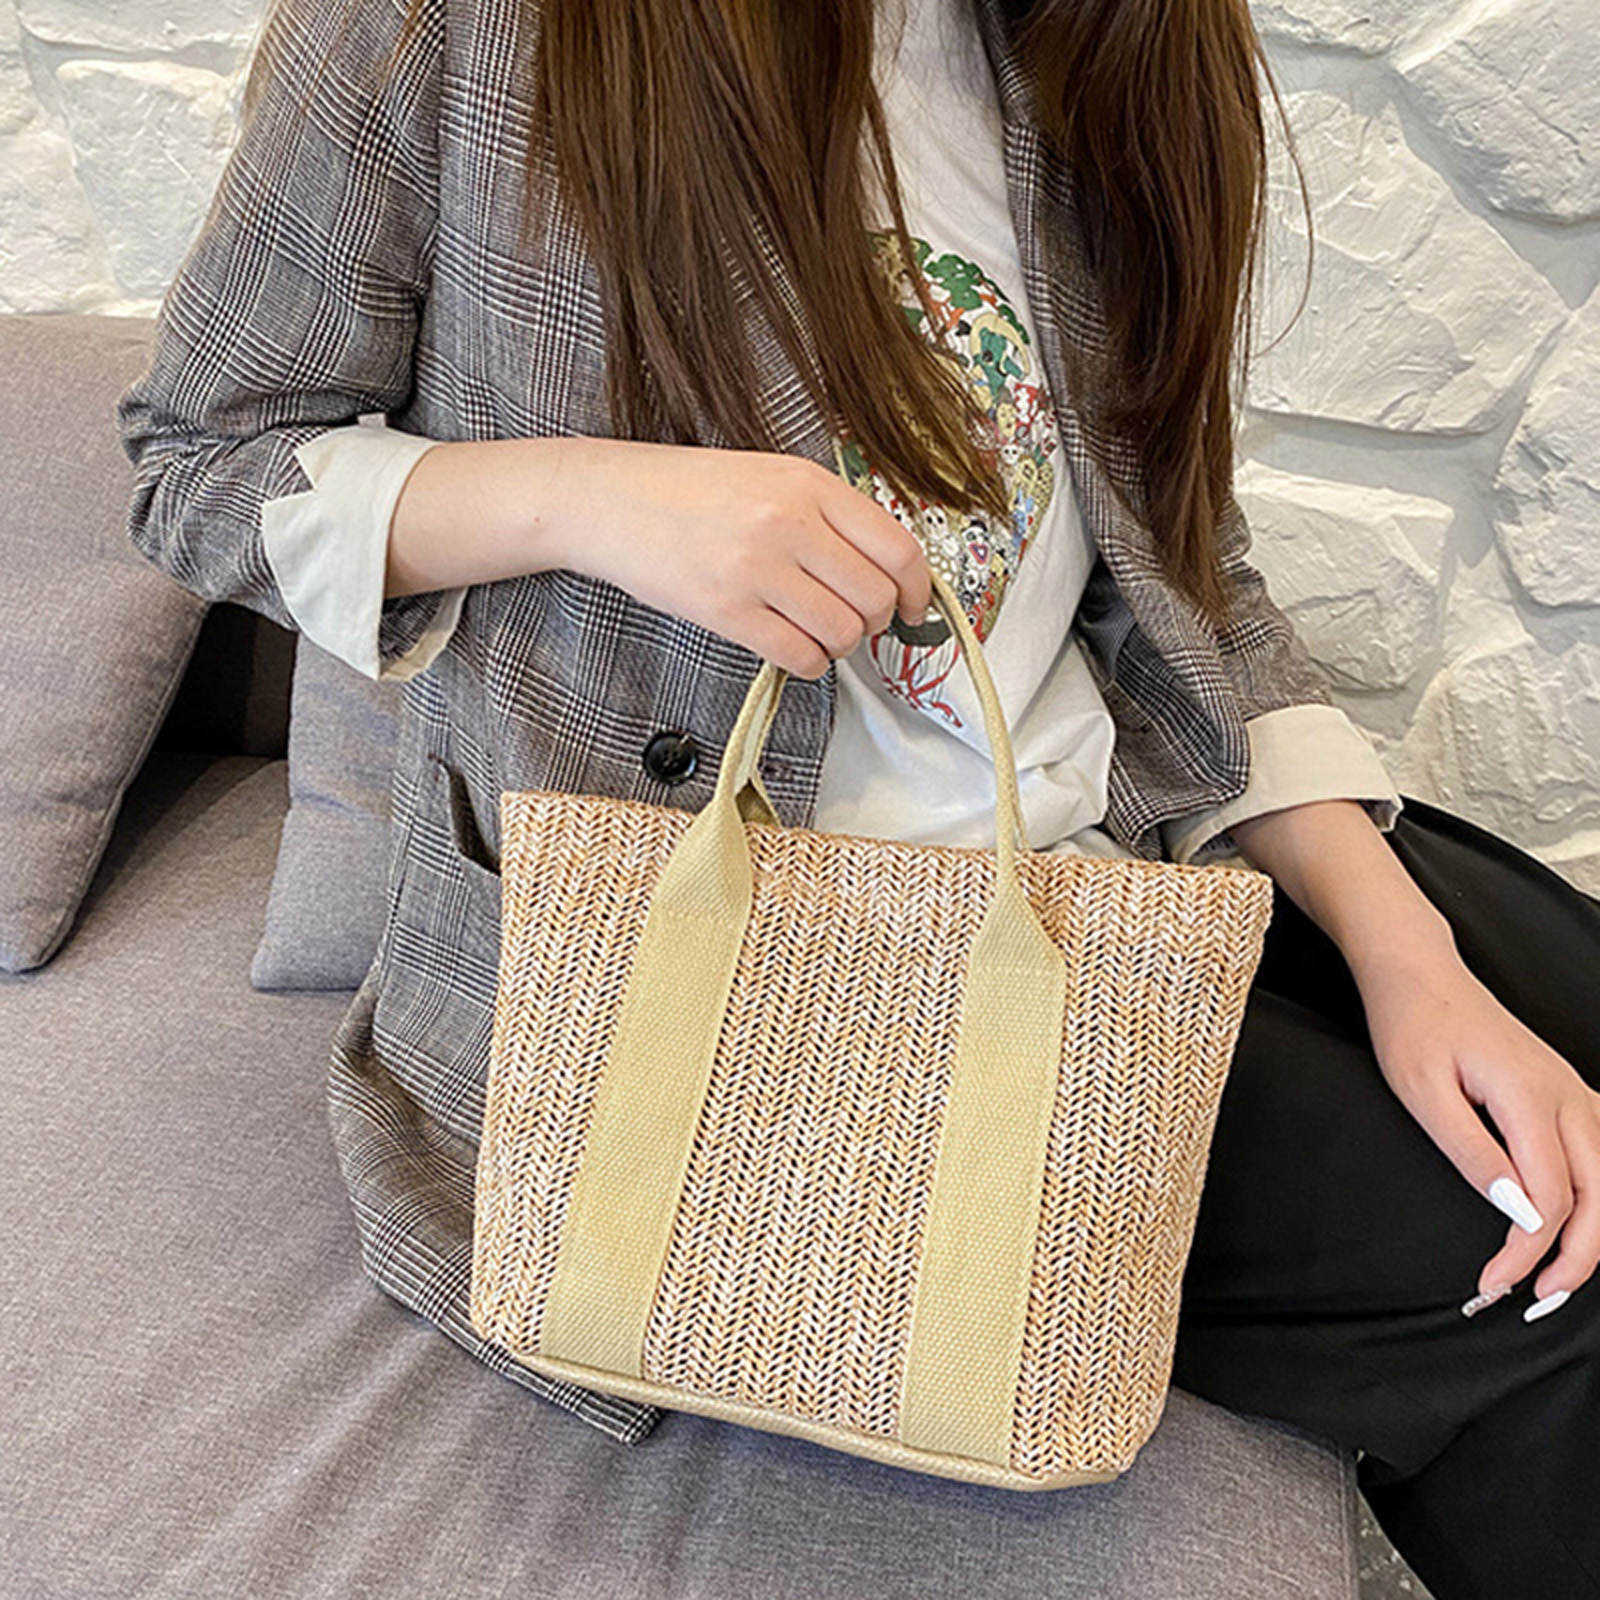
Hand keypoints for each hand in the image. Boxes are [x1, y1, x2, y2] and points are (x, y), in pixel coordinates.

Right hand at [562, 439, 932, 678]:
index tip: (913, 607)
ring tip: (817, 632)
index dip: (917, 589)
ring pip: (841, 632)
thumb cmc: (689, 491)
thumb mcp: (770, 476)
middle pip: (874, 597)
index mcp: (808, 484)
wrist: (610, 500)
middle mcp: (789, 523)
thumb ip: (827, 514)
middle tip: (854, 622)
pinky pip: (799, 656)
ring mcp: (756, 569)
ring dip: (840, 645)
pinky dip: (809, 664)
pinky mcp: (726, 611)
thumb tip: (884, 568)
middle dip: (875, 622)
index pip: (897, 548)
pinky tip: (794, 649)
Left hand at [1355, 947, 1599, 1312]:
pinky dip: (1597, 1200)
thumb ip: (1471, 1152)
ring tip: (1555, 1278)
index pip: (1551, 1196)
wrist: (1419, 972)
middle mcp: (1567, 1095)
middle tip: (1538, 1301)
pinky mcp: (1566, 1093)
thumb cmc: (1412, 1027)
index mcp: (1531, 1096)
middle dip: (1578, 1259)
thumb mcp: (1422, 1092)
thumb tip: (1518, 1212)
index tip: (1493, 1284)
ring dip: (1593, 1234)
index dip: (1527, 1251)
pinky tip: (1572, 1228)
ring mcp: (1573, 1092)